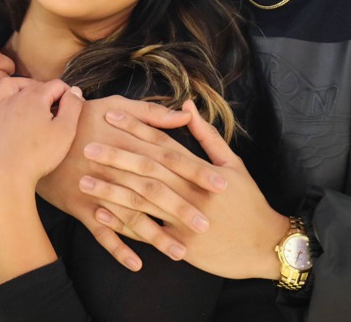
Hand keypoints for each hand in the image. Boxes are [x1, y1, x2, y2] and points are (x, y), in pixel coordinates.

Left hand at [0, 78, 81, 190]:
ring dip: (21, 86)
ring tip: (30, 97)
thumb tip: (74, 91)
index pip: (56, 85)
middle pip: (33, 84)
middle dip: (47, 90)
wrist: (7, 176)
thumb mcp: (66, 130)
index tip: (73, 106)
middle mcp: (13, 98)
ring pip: (8, 85)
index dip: (68, 93)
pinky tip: (3, 104)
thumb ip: (73, 106)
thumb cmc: (38, 155)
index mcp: (34, 97)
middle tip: (55, 106)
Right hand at [36, 95, 194, 270]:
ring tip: (181, 252)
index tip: (221, 185)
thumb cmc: (79, 116)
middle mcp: (116, 168)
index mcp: (129, 142)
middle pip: (155, 191)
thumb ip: (151, 113)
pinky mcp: (80, 207)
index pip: (170, 158)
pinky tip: (137, 263)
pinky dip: (117, 248)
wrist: (33, 136)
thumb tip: (184, 115)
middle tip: (208, 226)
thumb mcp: (114, 105)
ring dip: (156, 236)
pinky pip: (101, 232)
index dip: (196, 171)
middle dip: (182, 209)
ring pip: (131, 217)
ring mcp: (97, 190)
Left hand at [79, 99, 286, 279]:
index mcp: (202, 171)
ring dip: (112, 190)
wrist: (265, 245)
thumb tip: (186, 105)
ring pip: (143, 202)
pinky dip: (122, 225)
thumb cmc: (249, 201)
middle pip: (148, 171)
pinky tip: (100, 214)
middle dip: (116, 156)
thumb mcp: (233, 164)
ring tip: (85, 178)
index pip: (164, 143)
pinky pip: (147, 234)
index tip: (111, 115)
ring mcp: (186, 221)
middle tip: (86, 145)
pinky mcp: (182, 246)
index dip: (136, 128)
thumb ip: (207, 136)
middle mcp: (192, 193)